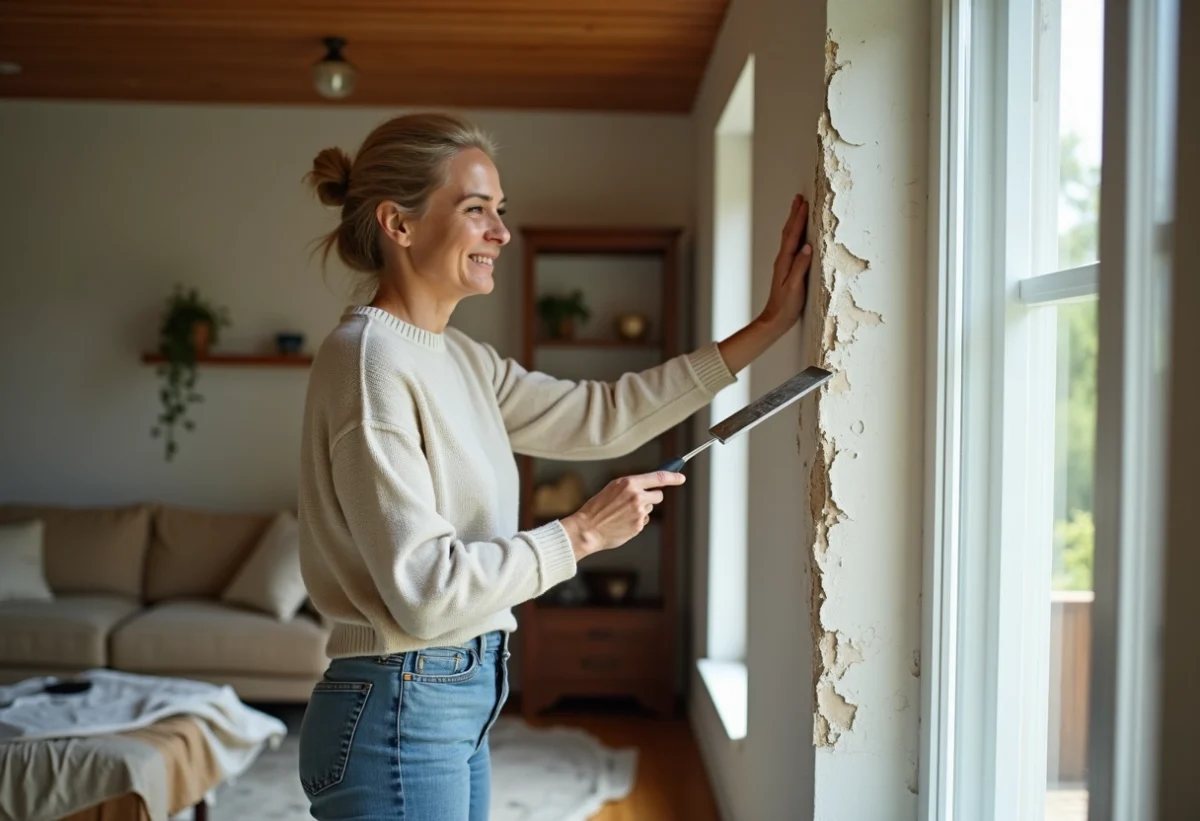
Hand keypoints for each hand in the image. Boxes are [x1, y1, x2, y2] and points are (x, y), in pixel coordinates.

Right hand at [560, 471, 685, 560]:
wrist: (587, 529)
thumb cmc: (597, 508)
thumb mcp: (613, 488)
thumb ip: (632, 485)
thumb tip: (650, 485)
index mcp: (629, 483)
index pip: (659, 478)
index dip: (673, 477)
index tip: (681, 478)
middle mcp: (637, 496)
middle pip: (658, 495)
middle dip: (652, 497)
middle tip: (637, 501)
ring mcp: (639, 512)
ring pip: (650, 508)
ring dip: (641, 510)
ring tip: (622, 513)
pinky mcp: (638, 526)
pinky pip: (644, 520)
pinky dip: (636, 521)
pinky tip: (622, 522)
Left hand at [758, 193, 812, 332]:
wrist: (775, 319)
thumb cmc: (786, 306)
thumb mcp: (795, 287)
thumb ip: (800, 266)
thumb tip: (807, 247)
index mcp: (785, 262)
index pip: (793, 236)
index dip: (798, 219)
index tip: (804, 203)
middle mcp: (783, 260)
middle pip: (789, 232)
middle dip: (794, 214)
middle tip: (799, 198)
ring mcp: (784, 264)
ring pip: (789, 237)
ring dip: (794, 222)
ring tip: (798, 209)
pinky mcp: (787, 269)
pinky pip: (791, 245)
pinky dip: (795, 234)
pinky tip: (798, 234)